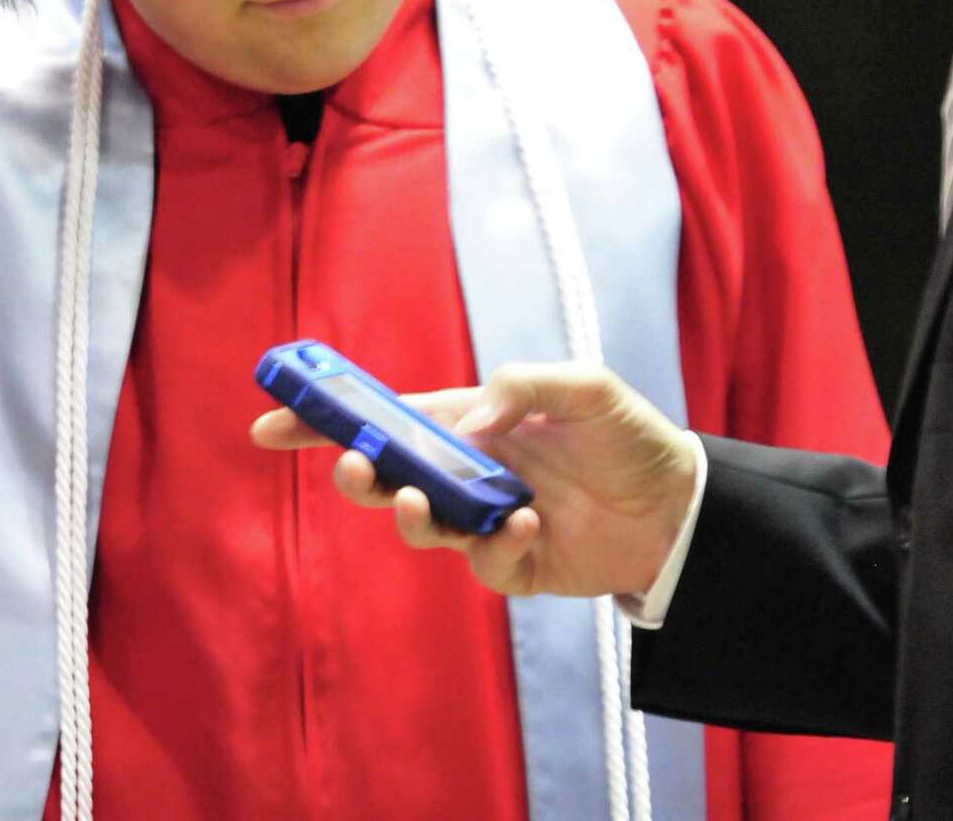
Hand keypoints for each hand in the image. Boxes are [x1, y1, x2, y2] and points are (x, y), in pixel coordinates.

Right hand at [251, 362, 696, 598]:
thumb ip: (523, 386)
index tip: (270, 420)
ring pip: (420, 527)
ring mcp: (484, 522)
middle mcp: (467, 472)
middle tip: (353, 468)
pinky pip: (483, 565)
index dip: (325, 419)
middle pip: (385, 476)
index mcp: (469, 422)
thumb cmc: (628, 437)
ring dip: (411, 517)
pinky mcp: (513, 566)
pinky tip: (526, 526)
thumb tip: (470, 423)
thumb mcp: (585, 387)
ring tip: (424, 502)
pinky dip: (493, 548)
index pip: (384, 416)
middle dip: (355, 474)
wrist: (682, 508)